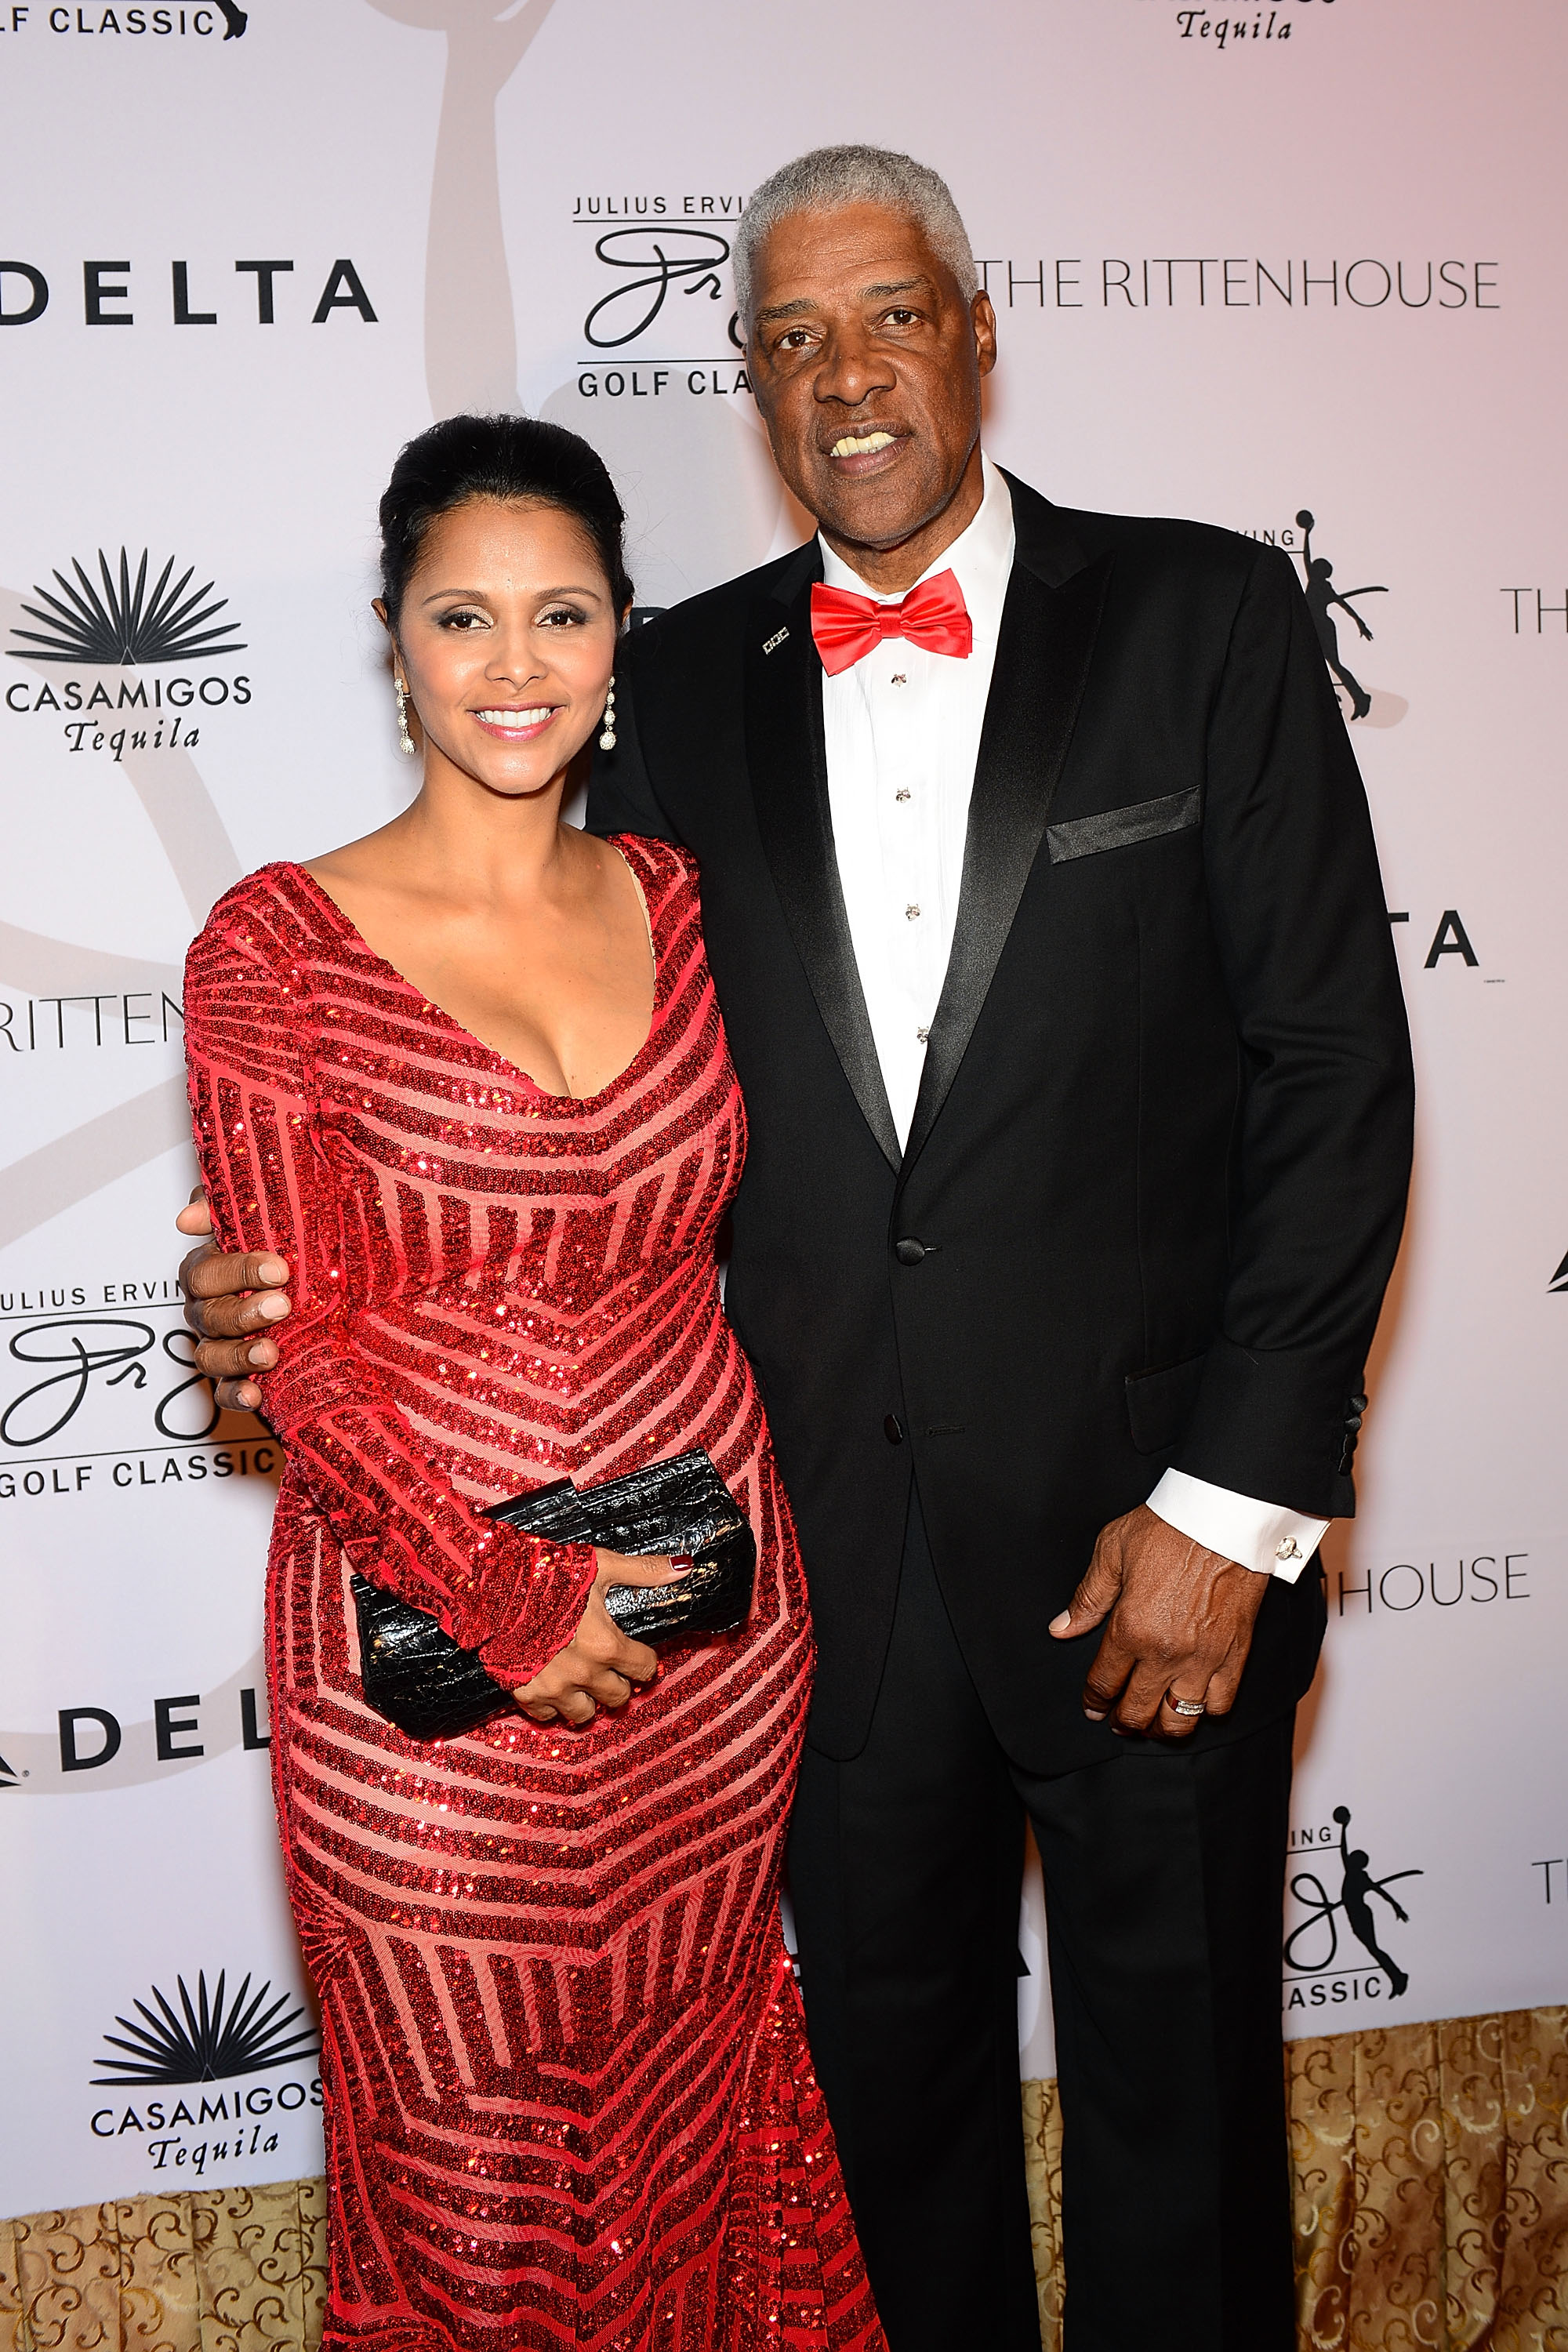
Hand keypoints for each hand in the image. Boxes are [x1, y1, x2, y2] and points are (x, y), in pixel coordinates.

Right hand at [176, 1188, 290, 1411]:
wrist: (325, 1294)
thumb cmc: (289, 1251)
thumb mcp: (264, 1221)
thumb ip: (225, 1209)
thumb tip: (188, 1216)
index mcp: (211, 1271)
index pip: (204, 1271)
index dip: (237, 1270)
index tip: (278, 1269)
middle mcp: (208, 1309)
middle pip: (206, 1315)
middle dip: (243, 1312)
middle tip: (282, 1306)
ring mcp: (220, 1345)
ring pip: (209, 1356)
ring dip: (238, 1356)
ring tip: (270, 1352)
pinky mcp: (237, 1379)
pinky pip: (223, 1393)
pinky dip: (236, 1396)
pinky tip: (254, 1395)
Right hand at [513, 1549, 688, 1727]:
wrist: (492, 1586)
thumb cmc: (546, 1574)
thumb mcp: (600, 1565)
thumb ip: (643, 1571)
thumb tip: (683, 1567)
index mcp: (607, 1645)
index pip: (644, 1670)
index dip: (642, 1661)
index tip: (635, 1654)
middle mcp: (584, 1672)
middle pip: (618, 1697)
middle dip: (616, 1682)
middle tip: (606, 1666)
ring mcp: (554, 1687)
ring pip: (585, 1714)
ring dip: (586, 1699)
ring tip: (580, 1678)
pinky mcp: (525, 1694)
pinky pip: (547, 1717)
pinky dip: (552, 1705)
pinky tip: (551, 1683)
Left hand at [1048, 1504, 1267, 1740]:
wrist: (1225, 1517)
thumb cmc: (1168, 1527)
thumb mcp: (1112, 1551)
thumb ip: (1087, 1598)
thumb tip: (1061, 1628)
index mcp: (1130, 1628)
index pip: (1104, 1682)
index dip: (1094, 1701)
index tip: (1092, 1707)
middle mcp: (1166, 1652)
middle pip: (1138, 1710)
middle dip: (1122, 1722)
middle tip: (1118, 1722)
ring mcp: (1204, 1658)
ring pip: (1180, 1719)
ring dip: (1162, 1728)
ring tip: (1153, 1723)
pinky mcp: (1236, 1655)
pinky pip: (1221, 1704)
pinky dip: (1206, 1711)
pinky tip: (1194, 1704)